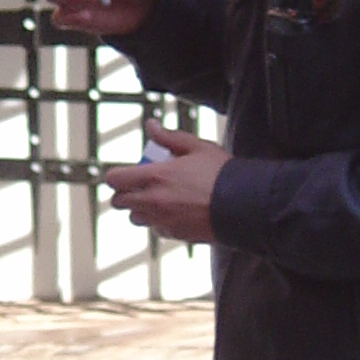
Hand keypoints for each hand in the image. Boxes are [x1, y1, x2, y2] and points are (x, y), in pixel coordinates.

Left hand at [104, 121, 227, 242]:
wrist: (244, 205)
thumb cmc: (222, 173)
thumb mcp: (197, 147)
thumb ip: (169, 137)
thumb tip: (151, 125)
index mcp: (155, 176)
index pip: (115, 179)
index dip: (116, 176)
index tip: (124, 173)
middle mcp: (153, 201)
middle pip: (119, 202)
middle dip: (125, 193)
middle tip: (139, 185)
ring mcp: (162, 220)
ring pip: (135, 218)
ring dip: (140, 209)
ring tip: (158, 199)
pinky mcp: (174, 234)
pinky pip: (156, 229)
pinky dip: (159, 222)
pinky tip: (175, 212)